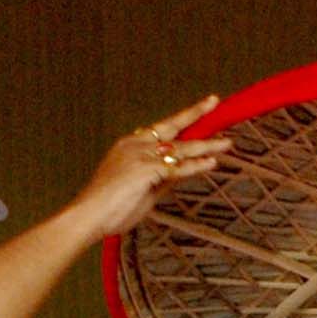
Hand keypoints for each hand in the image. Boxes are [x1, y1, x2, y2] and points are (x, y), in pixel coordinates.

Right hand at [66, 97, 233, 242]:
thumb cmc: (110, 209)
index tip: (196, 113)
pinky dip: (196, 165)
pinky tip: (212, 162)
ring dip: (206, 145)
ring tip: (227, 142)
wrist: (88, 216)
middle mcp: (135, 144)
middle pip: (172, 126)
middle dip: (195, 113)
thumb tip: (180, 176)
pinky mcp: (145, 169)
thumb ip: (162, 181)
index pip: (162, 131)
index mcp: (130, 145)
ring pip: (180, 148)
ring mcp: (140, 155)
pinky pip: (177, 168)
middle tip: (214, 101)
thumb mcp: (142, 192)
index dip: (181, 122)